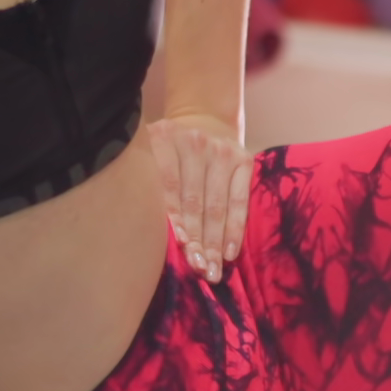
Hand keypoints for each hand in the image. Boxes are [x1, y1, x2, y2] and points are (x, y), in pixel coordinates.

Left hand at [148, 115, 252, 282]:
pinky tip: (230, 252)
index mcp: (165, 139)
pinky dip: (235, 229)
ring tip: (212, 270)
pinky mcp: (244, 160)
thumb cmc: (171, 153)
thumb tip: (146, 237)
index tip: (181, 247)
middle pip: (195, 200)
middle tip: (198, 270)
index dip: (176, 218)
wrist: (205, 119)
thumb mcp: (153, 156)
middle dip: (197, 239)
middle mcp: (195, 143)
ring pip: (218, 205)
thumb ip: (149, 184)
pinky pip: (240, 202)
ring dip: (215, 242)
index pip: (170, 186)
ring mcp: (223, 151)